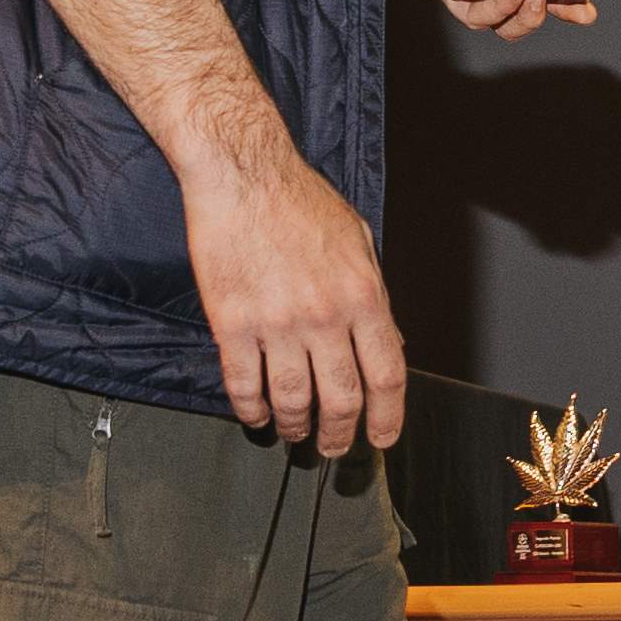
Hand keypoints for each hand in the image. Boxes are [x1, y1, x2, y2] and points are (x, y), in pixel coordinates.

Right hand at [182, 129, 406, 449]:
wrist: (243, 175)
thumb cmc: (299, 201)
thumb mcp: (358, 242)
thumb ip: (373, 295)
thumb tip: (386, 344)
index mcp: (362, 296)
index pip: (386, 375)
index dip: (387, 418)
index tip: (381, 438)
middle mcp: (324, 316)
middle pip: (342, 399)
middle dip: (339, 434)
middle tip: (332, 446)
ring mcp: (277, 323)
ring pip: (293, 400)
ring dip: (295, 428)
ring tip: (293, 433)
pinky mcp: (233, 324)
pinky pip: (244, 385)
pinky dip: (251, 410)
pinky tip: (255, 415)